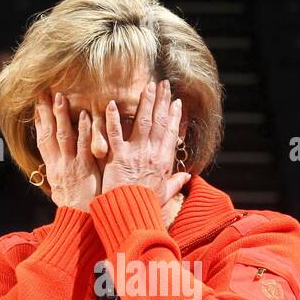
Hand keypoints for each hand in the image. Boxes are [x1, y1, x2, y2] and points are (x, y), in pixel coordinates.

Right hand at [34, 90, 100, 210]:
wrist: (81, 224)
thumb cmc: (74, 210)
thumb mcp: (59, 194)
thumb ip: (55, 180)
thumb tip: (48, 175)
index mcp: (52, 170)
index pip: (43, 141)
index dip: (39, 123)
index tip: (37, 106)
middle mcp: (58, 165)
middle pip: (49, 134)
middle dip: (45, 113)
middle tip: (43, 93)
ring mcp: (70, 165)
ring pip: (64, 136)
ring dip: (61, 116)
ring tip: (60, 97)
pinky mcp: (85, 168)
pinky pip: (82, 145)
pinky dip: (83, 130)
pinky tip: (84, 115)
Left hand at [100, 79, 190, 207]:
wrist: (132, 215)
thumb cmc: (146, 206)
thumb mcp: (165, 194)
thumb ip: (176, 183)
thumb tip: (188, 178)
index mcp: (164, 162)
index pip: (171, 133)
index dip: (174, 116)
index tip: (176, 102)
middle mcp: (153, 154)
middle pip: (159, 122)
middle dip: (162, 101)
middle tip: (163, 84)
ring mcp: (136, 154)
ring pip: (142, 122)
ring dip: (146, 102)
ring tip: (148, 86)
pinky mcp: (118, 158)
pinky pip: (115, 134)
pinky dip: (113, 119)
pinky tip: (112, 104)